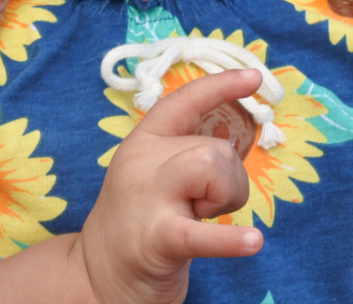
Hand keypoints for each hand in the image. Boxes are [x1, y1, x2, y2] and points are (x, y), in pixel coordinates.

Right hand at [75, 69, 263, 303]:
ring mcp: (148, 200)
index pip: (184, 100)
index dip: (222, 84)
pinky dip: (229, 240)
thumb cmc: (138, 224)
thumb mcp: (154, 176)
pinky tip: (251, 242)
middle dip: (229, 179)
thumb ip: (185, 154)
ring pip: (215, 168)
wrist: (97, 277)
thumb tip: (232, 147)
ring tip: (200, 220)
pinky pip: (202, 234)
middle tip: (205, 207)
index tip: (255, 76)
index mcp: (143, 142)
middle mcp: (141, 163)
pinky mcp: (157, 240)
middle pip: (213, 146)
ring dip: (227, 199)